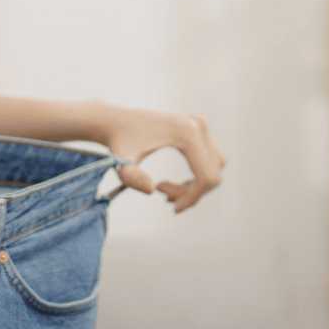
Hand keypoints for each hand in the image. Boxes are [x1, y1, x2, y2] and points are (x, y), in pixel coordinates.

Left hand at [99, 103, 225, 212]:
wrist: (116, 121)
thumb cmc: (118, 142)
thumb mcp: (121, 162)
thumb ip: (132, 177)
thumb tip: (151, 189)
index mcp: (185, 132)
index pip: (206, 177)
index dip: (192, 198)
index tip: (173, 208)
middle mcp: (198, 125)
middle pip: (212, 174)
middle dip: (190, 193)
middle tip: (163, 195)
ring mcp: (200, 125)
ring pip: (213, 169)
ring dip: (194, 186)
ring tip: (164, 189)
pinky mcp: (198, 128)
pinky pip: (210, 160)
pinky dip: (197, 176)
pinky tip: (175, 184)